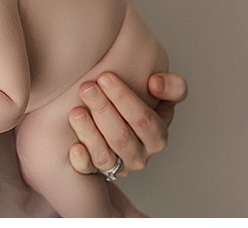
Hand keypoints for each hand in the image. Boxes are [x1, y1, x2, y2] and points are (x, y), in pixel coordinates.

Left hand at [68, 71, 187, 176]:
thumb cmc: (141, 106)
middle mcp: (139, 155)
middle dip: (103, 109)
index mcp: (157, 137)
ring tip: (76, 111)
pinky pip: (88, 171)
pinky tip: (75, 147)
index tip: (105, 77)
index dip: (123, 98)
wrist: (120, 121)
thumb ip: (172, 87)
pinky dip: (82, 161)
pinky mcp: (95, 171)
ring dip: (89, 133)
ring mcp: (117, 166)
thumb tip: (155, 84)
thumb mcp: (163, 96)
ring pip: (104, 155)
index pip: (143, 120)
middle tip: (87, 88)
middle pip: (121, 137)